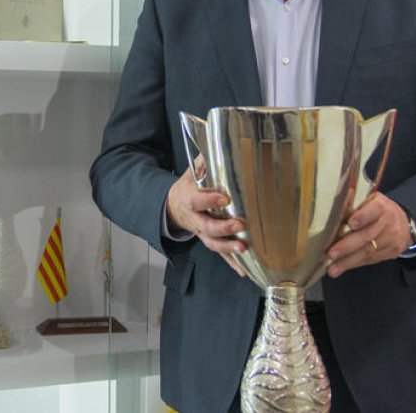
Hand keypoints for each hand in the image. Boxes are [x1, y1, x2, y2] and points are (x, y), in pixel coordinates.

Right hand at [166, 156, 247, 275]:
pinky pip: (219, 254)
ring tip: (243, 248)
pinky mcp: (208, 241)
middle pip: (206, 226)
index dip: (210, 200)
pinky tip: (243, 270)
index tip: (225, 198)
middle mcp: (194, 219)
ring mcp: (200, 232)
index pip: (197, 200)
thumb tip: (218, 145)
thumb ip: (204, 162)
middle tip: (240, 224)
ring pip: (212, 243)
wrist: (172, 207)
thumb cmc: (187, 188)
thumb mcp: (190, 172)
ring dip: (227, 248)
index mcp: (189, 199)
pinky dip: (231, 263)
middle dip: (223, 228)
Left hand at [325, 192, 412, 277]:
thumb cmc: (379, 210)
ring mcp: (391, 240)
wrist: (404, 224)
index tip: (351, 223)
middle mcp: (388, 223)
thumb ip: (354, 202)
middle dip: (347, 246)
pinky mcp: (390, 253)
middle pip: (367, 235)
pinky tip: (341, 268)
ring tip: (332, 268)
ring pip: (367, 252)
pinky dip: (353, 264)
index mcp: (381, 206)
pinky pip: (370, 260)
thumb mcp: (370, 200)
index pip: (374, 210)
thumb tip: (331, 205)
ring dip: (347, 261)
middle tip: (332, 253)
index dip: (363, 216)